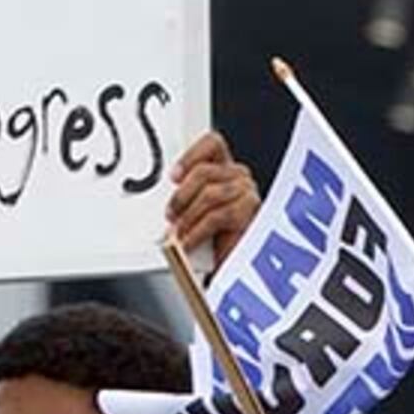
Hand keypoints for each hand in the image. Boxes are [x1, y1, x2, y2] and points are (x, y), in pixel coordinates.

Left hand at [166, 131, 258, 267]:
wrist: (235, 270)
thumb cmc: (215, 242)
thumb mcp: (196, 213)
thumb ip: (186, 198)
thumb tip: (164, 196)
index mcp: (224, 170)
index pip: (212, 144)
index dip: (191, 155)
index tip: (173, 176)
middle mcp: (238, 177)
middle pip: (204, 170)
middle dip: (181, 195)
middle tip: (170, 214)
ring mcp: (247, 193)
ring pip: (209, 193)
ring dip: (187, 217)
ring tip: (179, 232)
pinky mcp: (250, 212)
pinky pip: (217, 215)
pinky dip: (196, 231)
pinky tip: (189, 242)